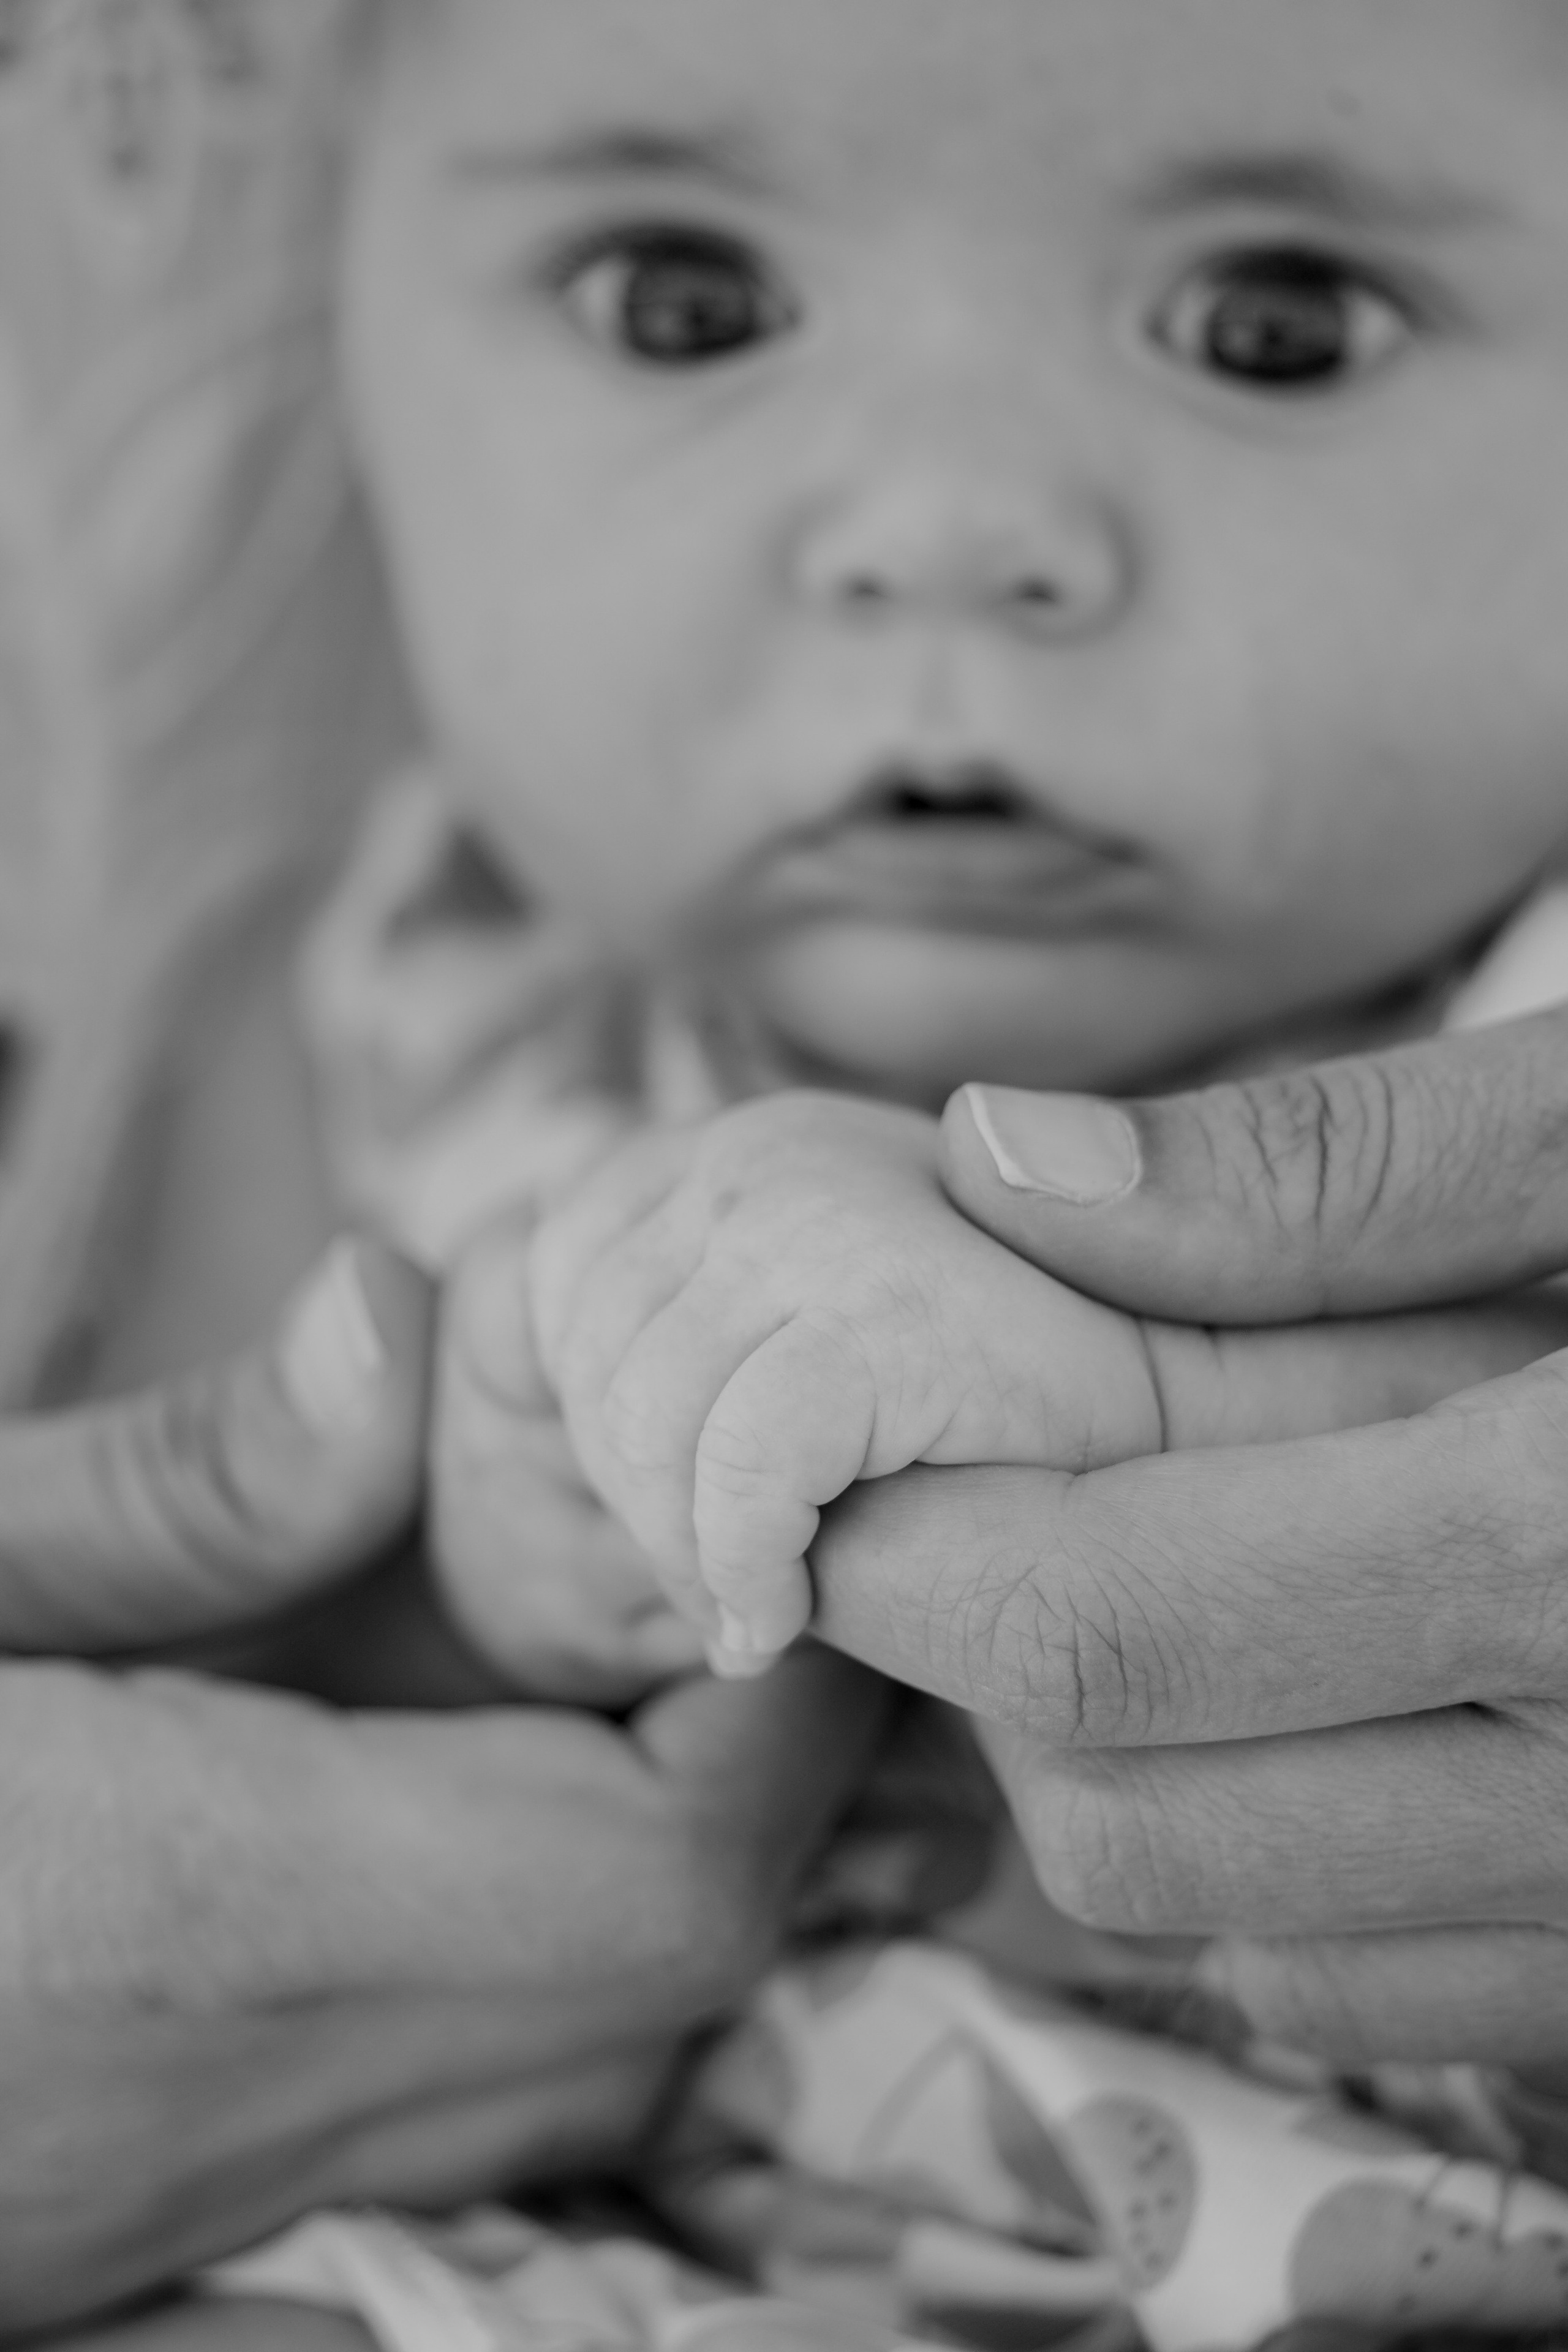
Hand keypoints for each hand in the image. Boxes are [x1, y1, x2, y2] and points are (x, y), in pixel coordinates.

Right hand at [0, 1240, 882, 2334]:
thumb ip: (179, 1485)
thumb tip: (405, 1323)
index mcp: (200, 1922)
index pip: (667, 1868)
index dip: (785, 1701)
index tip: (756, 1529)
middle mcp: (248, 2099)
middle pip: (667, 1960)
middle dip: (743, 1743)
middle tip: (681, 1537)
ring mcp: (213, 2186)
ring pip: (592, 2034)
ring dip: (645, 1818)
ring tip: (578, 1615)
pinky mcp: (167, 2199)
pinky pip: (465, 2072)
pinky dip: (525, 1903)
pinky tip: (438, 1745)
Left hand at [525, 1093, 1171, 1674]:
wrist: (1213, 1439)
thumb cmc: (996, 1434)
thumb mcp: (782, 1361)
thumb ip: (671, 1343)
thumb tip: (464, 1348)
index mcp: (734, 1144)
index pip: (551, 1281)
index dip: (595, 1424)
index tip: (691, 1519)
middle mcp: (763, 1146)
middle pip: (582, 1362)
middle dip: (636, 1510)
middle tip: (736, 1587)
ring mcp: (826, 1211)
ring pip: (639, 1422)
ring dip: (689, 1555)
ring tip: (773, 1601)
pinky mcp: (895, 1306)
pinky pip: (741, 1464)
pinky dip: (745, 1567)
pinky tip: (784, 1623)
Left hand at [803, 1017, 1567, 2065]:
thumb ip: (1330, 1165)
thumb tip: (1001, 1168)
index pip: (1105, 1619)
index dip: (905, 1543)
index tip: (832, 1449)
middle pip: (1126, 1814)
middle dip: (997, 1658)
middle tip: (1002, 1479)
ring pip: (1233, 1929)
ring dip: (1129, 1762)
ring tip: (1173, 1560)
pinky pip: (1381, 1983)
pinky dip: (1281, 1850)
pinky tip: (1325, 1673)